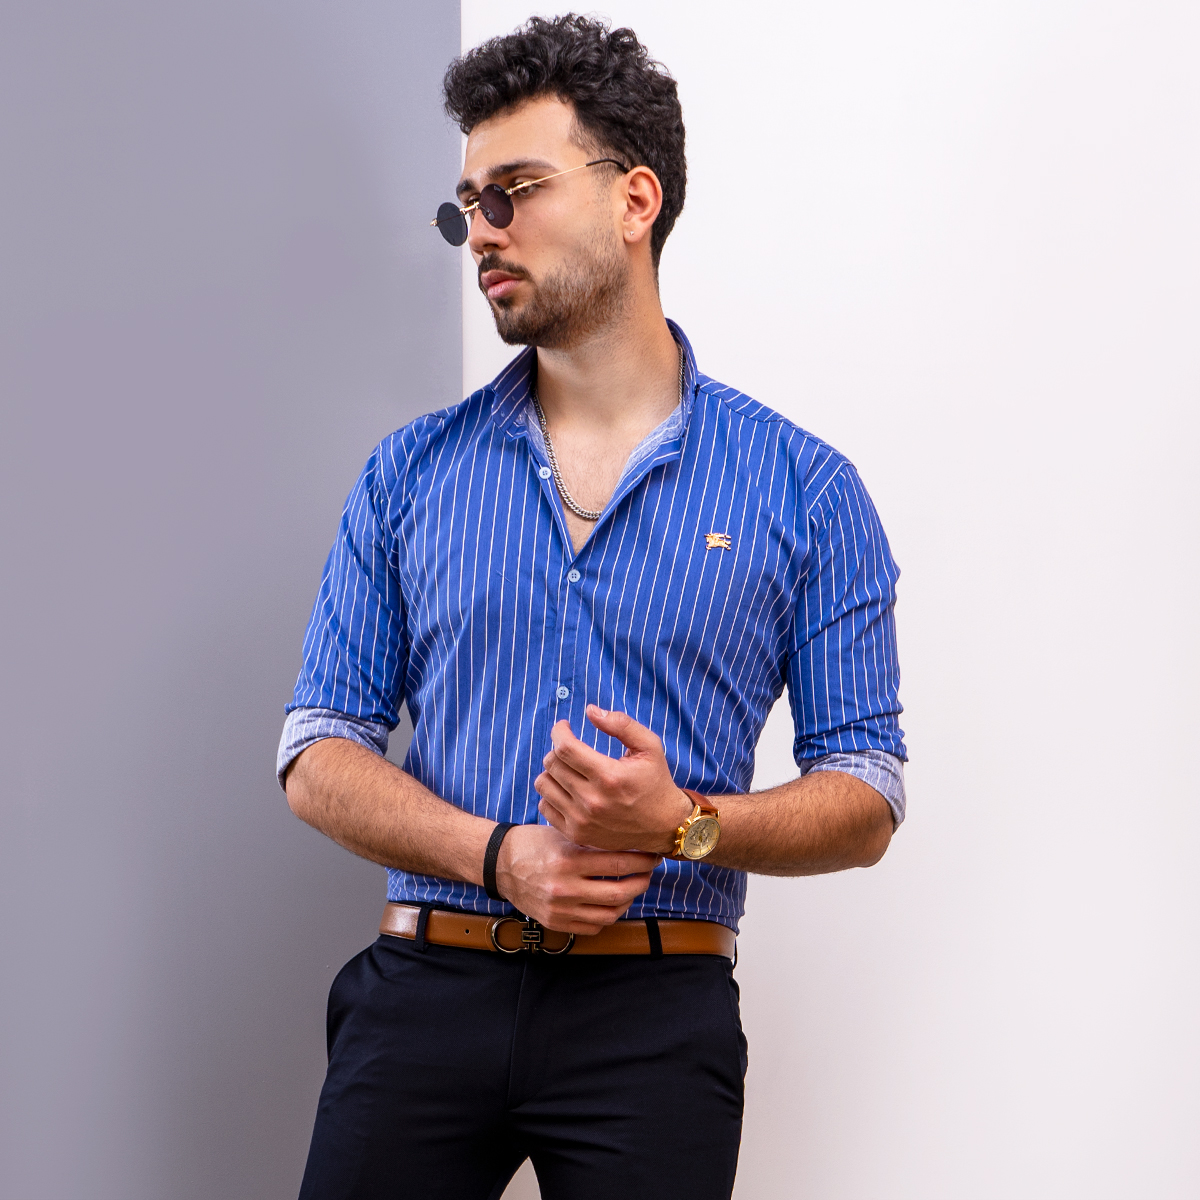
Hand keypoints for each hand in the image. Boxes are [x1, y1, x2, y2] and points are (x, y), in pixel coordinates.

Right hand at [495, 824, 660, 933]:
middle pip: (619, 892)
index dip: (642, 860)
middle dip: (641, 882)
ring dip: (627, 901)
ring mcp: (560, 909)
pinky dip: (607, 916)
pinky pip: (592, 927)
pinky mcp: (555, 922)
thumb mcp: (563, 834)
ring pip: (609, 914)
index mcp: (568, 859)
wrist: (500, 863)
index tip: (652, 855)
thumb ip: (593, 842)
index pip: (618, 862)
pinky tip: (611, 903)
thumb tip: (631, 843)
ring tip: (632, 888)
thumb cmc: (534, 843)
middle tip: (648, 873)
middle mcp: (565, 887)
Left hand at [534, 704, 693, 854]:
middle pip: (552, 764)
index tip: (564, 727)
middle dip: (558, 748)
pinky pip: (544, 807)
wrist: (664, 827)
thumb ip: (621, 724)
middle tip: (571, 748)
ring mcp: (582, 821)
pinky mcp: (576, 834)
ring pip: (543, 784)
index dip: (559, 731)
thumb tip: (590, 710)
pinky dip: (552, 794)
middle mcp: (593, 801)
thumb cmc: (656, 782)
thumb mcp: (649, 747)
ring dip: (552, 770)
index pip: (565, 748)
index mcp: (610, 776)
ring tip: (568, 768)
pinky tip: (567, 789)